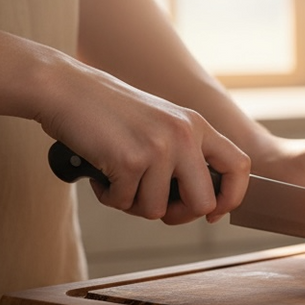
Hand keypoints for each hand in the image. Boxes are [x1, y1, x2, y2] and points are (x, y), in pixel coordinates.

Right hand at [35, 59, 249, 224]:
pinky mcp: (130, 160)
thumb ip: (184, 153)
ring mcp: (159, 148)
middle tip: (155, 206)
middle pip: (203, 202)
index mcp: (196, 125)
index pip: (239, 166)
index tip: (213, 212)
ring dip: (134, 204)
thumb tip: (202, 204)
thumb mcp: (160, 122)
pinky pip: (125, 203)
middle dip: (178, 215)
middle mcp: (184, 135)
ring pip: (158, 210)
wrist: (65, 89)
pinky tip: (101, 175)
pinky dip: (110, 197)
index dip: (231, 197)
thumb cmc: (108, 111)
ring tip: (118, 179)